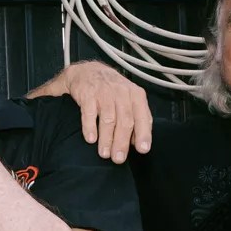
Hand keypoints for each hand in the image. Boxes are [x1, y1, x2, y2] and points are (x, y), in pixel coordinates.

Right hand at [26, 60, 151, 162]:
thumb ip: (136, 118)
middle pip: (125, 121)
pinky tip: (90, 139)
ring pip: (108, 119)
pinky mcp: (87, 94)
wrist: (88, 71)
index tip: (143, 150)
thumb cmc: (112, 90)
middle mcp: (122, 93)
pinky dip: (90, 127)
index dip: (143, 134)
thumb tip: (138, 142)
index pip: (142, 117)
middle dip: (122, 142)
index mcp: (135, 95)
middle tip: (118, 159)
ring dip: (106, 139)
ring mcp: (104, 93)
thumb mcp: (129, 99)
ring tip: (104, 154)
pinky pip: (89, 113)